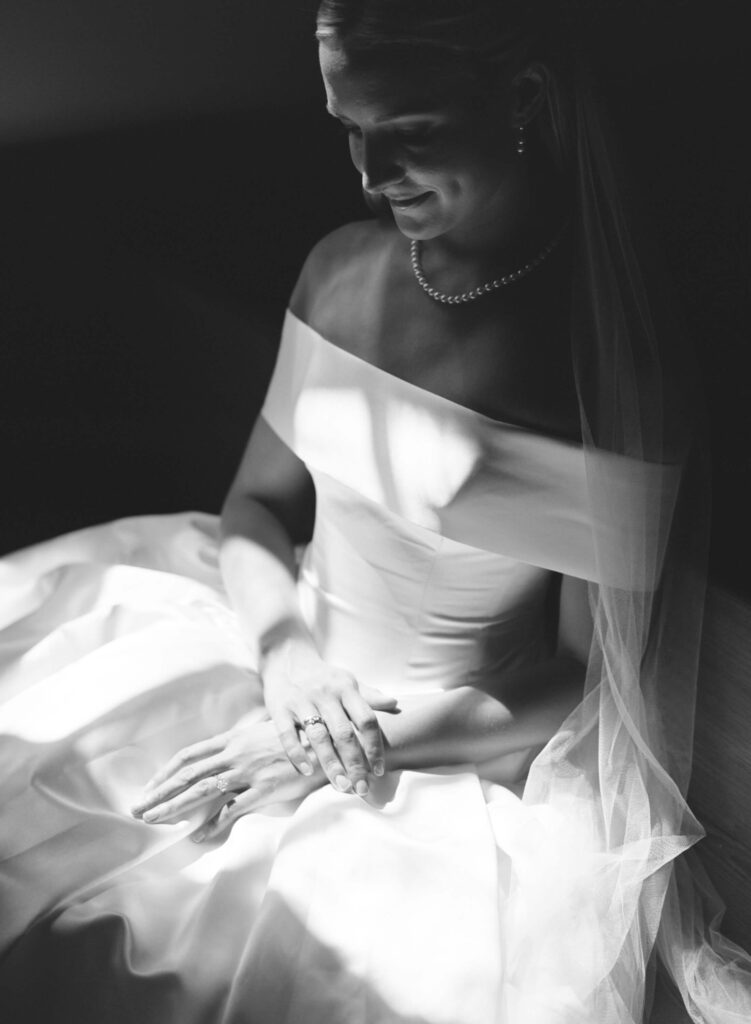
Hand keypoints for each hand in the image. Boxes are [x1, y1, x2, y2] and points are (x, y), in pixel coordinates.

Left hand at [130, 714, 323, 841]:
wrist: (327, 741)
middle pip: (188, 773)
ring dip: (175, 806)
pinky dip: (214, 823)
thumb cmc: (296, 738)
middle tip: (138, 809)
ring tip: (155, 820)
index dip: (166, 772)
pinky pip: (233, 809)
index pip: (189, 755)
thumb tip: (223, 754)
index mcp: (233, 739)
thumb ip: (241, 743)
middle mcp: (236, 753)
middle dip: (160, 792)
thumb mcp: (263, 733)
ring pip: (203, 789)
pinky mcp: (265, 788)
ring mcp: (249, 771)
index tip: (149, 786)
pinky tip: (199, 835)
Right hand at [261, 639, 397, 796]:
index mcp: (346, 689)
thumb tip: (395, 703)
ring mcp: (302, 701)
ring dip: (331, 764)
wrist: (286, 656)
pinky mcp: (280, 708)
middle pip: (344, 733)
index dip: (375, 747)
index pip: (366, 720)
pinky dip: (297, 754)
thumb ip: (369, 695)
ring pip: (319, 737)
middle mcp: (326, 694)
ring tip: (341, 786)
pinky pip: (288, 735)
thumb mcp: (347, 681)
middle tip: (361, 788)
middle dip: (355, 763)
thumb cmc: (322, 676)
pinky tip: (307, 772)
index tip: (380, 771)